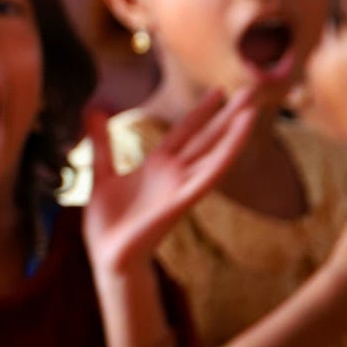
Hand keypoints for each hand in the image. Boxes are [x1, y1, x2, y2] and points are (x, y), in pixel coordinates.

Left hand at [82, 86, 257, 278]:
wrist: (109, 257)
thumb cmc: (109, 222)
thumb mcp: (102, 172)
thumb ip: (101, 143)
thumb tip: (92, 110)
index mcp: (157, 166)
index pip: (185, 132)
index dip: (202, 112)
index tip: (219, 91)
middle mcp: (174, 173)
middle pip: (207, 138)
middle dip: (229, 115)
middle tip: (253, 90)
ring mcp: (181, 186)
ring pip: (215, 153)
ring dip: (235, 131)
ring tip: (254, 107)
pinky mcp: (182, 201)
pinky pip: (209, 176)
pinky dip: (225, 155)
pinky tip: (239, 138)